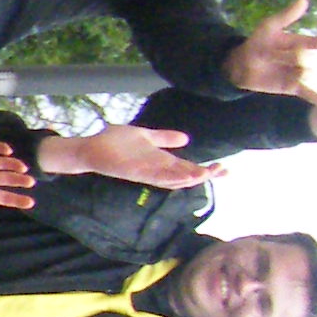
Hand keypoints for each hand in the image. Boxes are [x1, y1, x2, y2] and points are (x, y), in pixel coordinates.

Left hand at [33, 123, 216, 188]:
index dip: (206, 170)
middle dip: (204, 175)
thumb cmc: (115, 143)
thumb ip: (164, 138)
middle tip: (224, 171)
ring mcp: (145, 172)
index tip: (225, 168)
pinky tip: (182, 174)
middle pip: (184, 176)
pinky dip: (168, 177)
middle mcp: (156, 169)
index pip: (188, 167)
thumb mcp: (145, 136)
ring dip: (189, 178)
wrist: (91, 147)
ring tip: (207, 174)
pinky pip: (153, 177)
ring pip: (171, 180)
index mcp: (160, 161)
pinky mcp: (133, 172)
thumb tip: (186, 138)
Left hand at [223, 0, 316, 102]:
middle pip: (308, 59)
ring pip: (309, 76)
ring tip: (316, 78)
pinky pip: (309, 93)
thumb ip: (286, 16)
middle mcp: (302, 58)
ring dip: (312, 77)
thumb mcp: (269, 27)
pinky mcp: (292, 87)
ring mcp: (299, 74)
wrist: (240, 65)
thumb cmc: (257, 42)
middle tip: (292, 58)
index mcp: (299, 43)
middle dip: (304, 59)